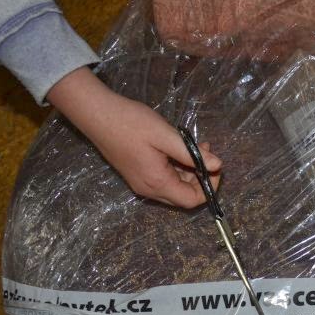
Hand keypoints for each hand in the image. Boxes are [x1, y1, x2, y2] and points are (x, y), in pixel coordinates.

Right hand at [46, 67, 221, 207]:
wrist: (96, 114)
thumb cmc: (131, 122)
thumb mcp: (165, 136)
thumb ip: (192, 153)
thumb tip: (218, 166)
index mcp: (157, 183)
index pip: (191, 200)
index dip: (208, 188)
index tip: (215, 167)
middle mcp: (148, 189)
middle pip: (183, 196)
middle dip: (200, 177)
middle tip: (206, 151)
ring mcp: (140, 183)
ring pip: (174, 186)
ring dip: (189, 170)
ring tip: (196, 146)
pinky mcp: (137, 174)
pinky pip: (163, 178)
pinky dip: (176, 167)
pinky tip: (180, 148)